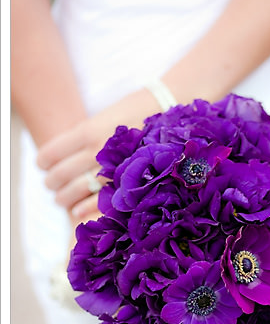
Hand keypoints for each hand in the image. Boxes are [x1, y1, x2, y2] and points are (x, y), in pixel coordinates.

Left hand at [36, 86, 162, 221]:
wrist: (172, 113)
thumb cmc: (139, 113)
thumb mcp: (106, 118)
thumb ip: (85, 137)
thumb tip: (66, 157)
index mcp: (87, 131)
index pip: (51, 152)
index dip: (43, 162)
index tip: (43, 165)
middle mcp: (97, 151)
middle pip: (61, 173)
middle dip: (53, 182)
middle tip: (52, 185)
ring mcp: (113, 168)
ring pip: (76, 189)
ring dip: (64, 197)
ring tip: (61, 199)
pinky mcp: (128, 182)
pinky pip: (99, 200)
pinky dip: (84, 208)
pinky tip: (77, 211)